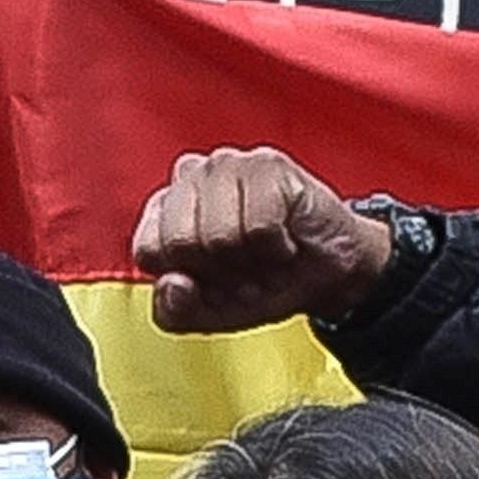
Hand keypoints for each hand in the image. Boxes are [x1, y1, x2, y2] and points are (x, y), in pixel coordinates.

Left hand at [131, 147, 403, 335]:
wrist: (329, 276)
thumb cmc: (266, 282)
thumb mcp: (210, 313)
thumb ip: (173, 311)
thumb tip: (173, 282)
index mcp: (165, 208)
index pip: (148, 249)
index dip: (186, 278)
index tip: (211, 277)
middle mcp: (192, 177)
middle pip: (181, 242)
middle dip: (218, 269)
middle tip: (241, 265)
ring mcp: (229, 164)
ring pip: (219, 234)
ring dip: (250, 259)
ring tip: (262, 251)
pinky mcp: (267, 165)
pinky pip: (259, 225)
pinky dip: (277, 247)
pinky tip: (283, 238)